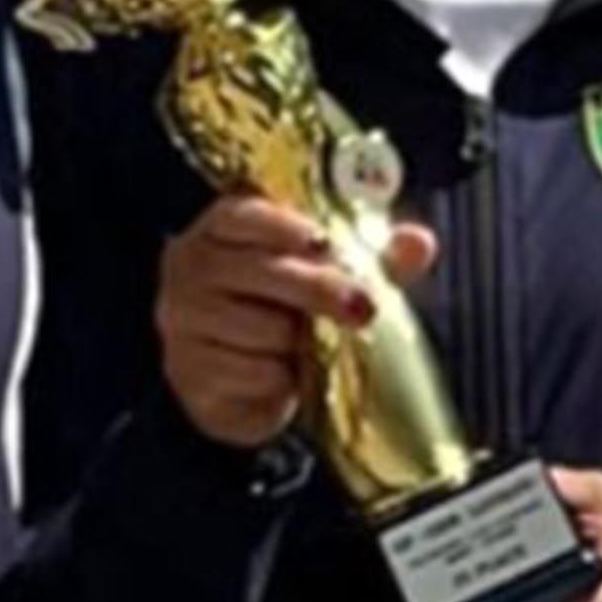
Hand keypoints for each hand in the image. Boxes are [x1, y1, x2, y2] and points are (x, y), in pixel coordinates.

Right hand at [152, 198, 434, 453]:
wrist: (238, 386)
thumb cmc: (281, 314)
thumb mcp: (327, 278)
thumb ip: (372, 257)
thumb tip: (419, 242)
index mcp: (221, 230)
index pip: (244, 215)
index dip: (286, 226)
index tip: (327, 244)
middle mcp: (191, 267)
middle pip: (258, 270)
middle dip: (318, 290)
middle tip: (362, 308)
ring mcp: (182, 320)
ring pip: (258, 326)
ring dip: (296, 342)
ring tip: (306, 345)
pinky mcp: (189, 370)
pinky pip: (251, 371)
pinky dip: (279, 379)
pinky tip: (284, 375)